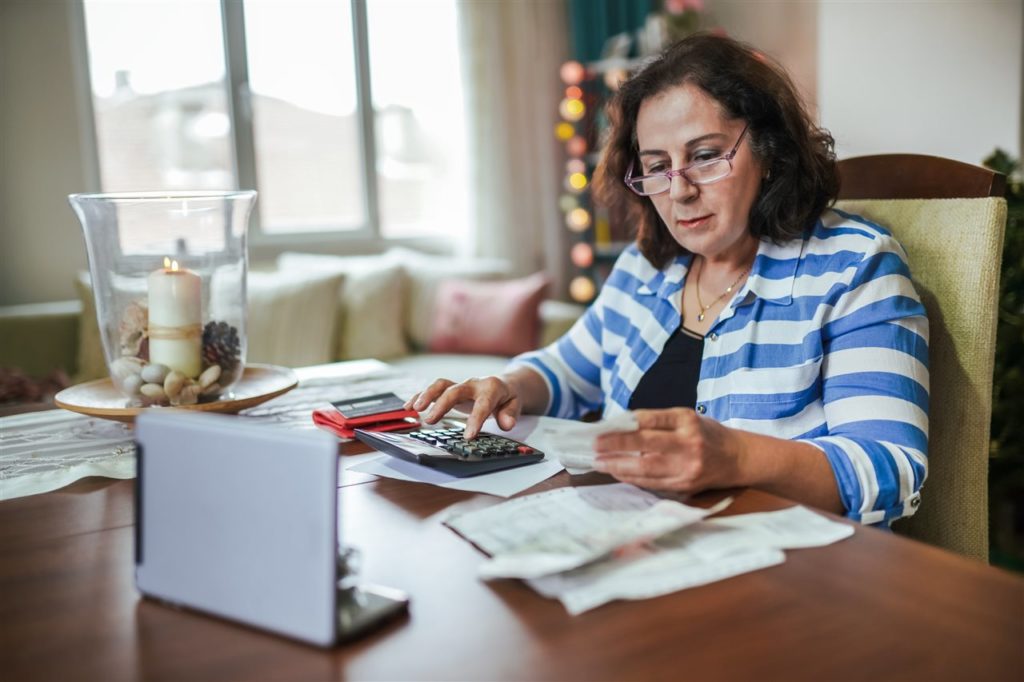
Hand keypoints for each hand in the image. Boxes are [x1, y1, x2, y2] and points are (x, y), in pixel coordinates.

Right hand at [404, 376, 521, 438]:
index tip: (468, 436)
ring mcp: (460, 385)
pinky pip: (433, 390)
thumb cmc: (507, 397)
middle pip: (455, 391)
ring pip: (441, 385)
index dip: (475, 420)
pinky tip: (408, 407)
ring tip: (414, 410)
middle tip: (431, 420)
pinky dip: (420, 396)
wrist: (503, 384)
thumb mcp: (515, 405)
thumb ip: (510, 414)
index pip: (482, 404)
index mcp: (491, 388)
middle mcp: (472, 384)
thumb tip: (506, 424)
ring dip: (426, 396)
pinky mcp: (450, 389)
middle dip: (442, 405)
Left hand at [592, 408, 745, 492]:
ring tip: (600, 462)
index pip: (650, 420)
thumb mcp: (686, 417)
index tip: (602, 428)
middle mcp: (688, 444)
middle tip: (595, 447)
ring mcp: (687, 467)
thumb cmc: (707, 434)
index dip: (624, 425)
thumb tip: (621, 426)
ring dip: (619, 466)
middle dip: (616, 447)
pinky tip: (617, 472)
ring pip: (646, 469)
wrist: (737, 458)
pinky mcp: (684, 485)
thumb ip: (657, 421)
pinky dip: (632, 478)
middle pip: (646, 446)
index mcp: (687, 421)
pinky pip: (652, 483)